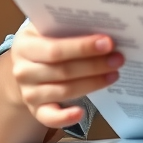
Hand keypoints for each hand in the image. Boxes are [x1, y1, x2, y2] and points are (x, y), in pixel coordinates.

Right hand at [10, 26, 124, 130]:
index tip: (108, 43)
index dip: (83, 47)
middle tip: (118, 59)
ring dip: (91, 84)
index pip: (55, 49)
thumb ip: (70, 26)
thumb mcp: (51, 28)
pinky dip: (64, 118)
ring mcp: (28, 92)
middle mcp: (23, 70)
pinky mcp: (35, 110)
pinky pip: (49, 117)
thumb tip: (105, 25)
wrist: (28, 65)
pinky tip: (80, 113)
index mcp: (25, 45)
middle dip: (94, 65)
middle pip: (63, 70)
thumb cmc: (47, 41)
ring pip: (63, 91)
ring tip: (114, 75)